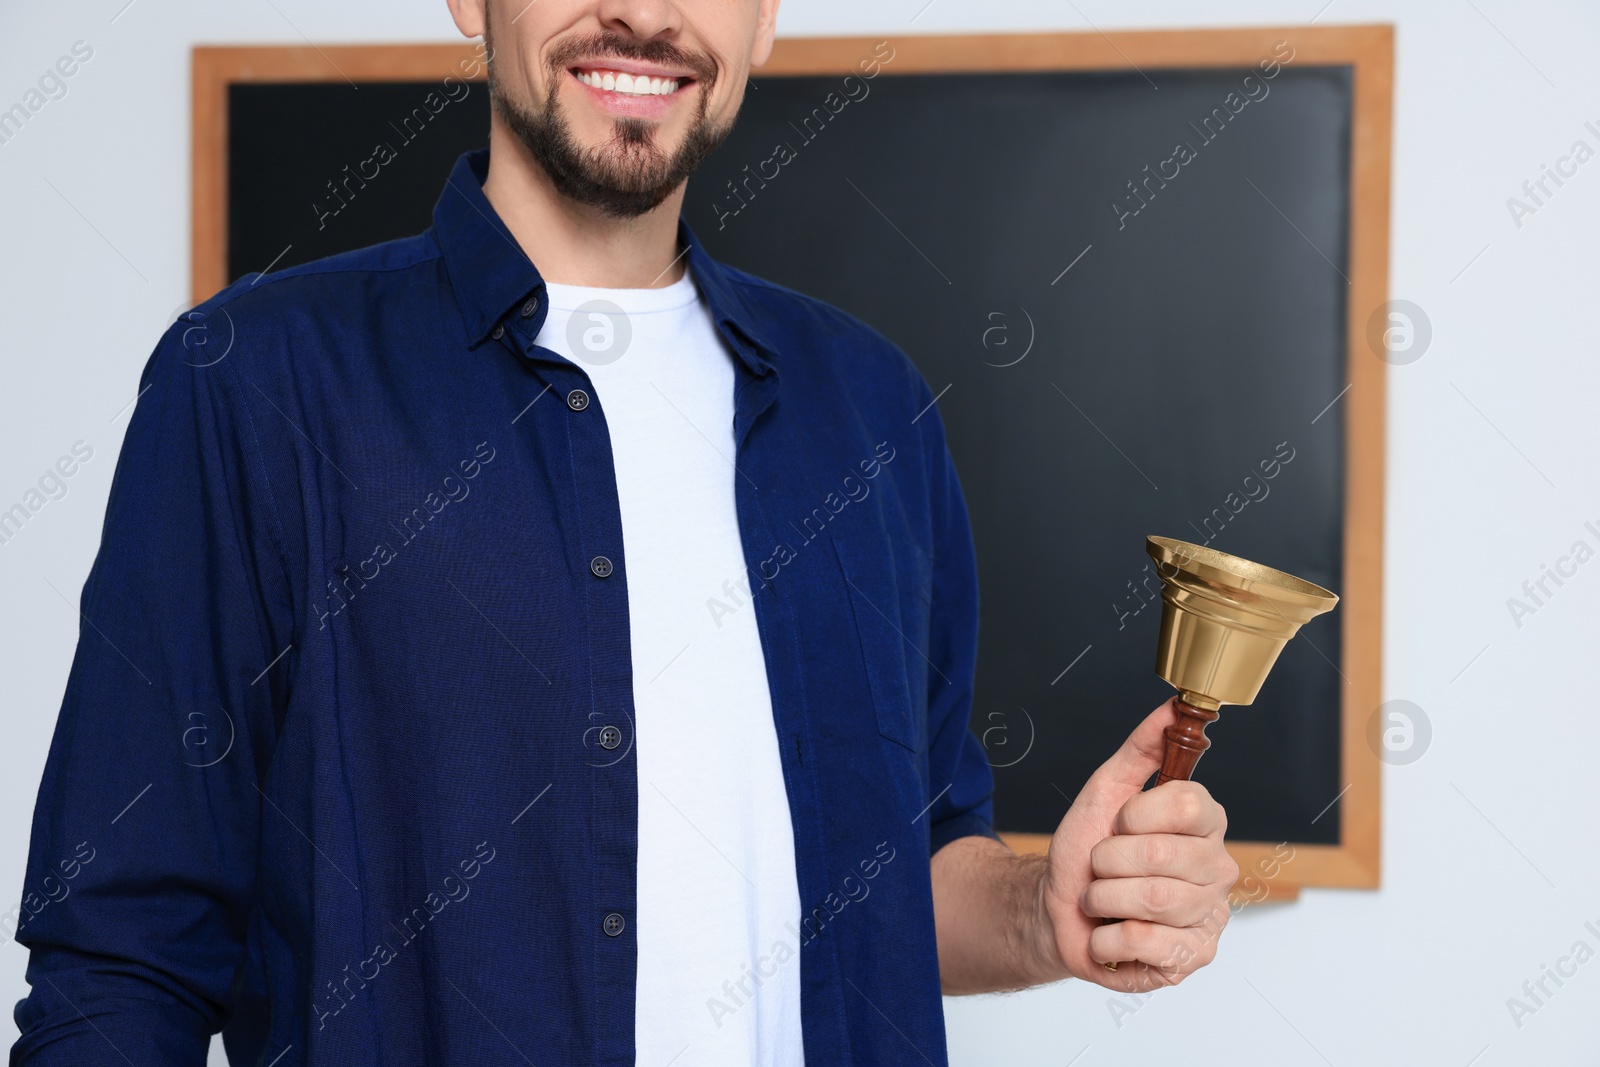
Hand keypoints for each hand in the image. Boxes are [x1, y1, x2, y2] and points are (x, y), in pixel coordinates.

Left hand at [1035, 699, 1238, 991]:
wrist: (1059, 912)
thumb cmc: (1086, 851)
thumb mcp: (1106, 791)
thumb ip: (1142, 749)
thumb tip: (1173, 707)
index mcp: (1204, 824)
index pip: (1188, 804)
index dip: (1137, 815)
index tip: (1120, 823)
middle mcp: (1217, 868)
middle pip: (1163, 856)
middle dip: (1108, 862)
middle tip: (1101, 868)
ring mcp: (1209, 915)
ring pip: (1154, 900)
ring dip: (1104, 899)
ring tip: (1102, 900)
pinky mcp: (1193, 956)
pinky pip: (1145, 941)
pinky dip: (1107, 938)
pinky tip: (1110, 933)